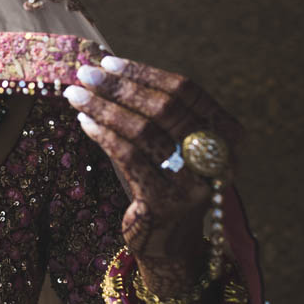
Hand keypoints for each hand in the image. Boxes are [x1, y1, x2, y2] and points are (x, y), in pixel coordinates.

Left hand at [63, 55, 243, 303]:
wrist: (170, 241)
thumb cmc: (163, 179)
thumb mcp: (165, 141)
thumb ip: (147, 109)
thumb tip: (102, 66)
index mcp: (228, 134)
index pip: (186, 90)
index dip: (145, 73)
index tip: (108, 62)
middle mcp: (219, 157)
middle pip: (164, 107)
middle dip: (120, 87)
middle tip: (85, 74)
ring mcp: (194, 182)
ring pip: (143, 131)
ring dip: (104, 107)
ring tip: (75, 95)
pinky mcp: (166, 202)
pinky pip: (129, 157)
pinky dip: (103, 134)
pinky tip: (84, 121)